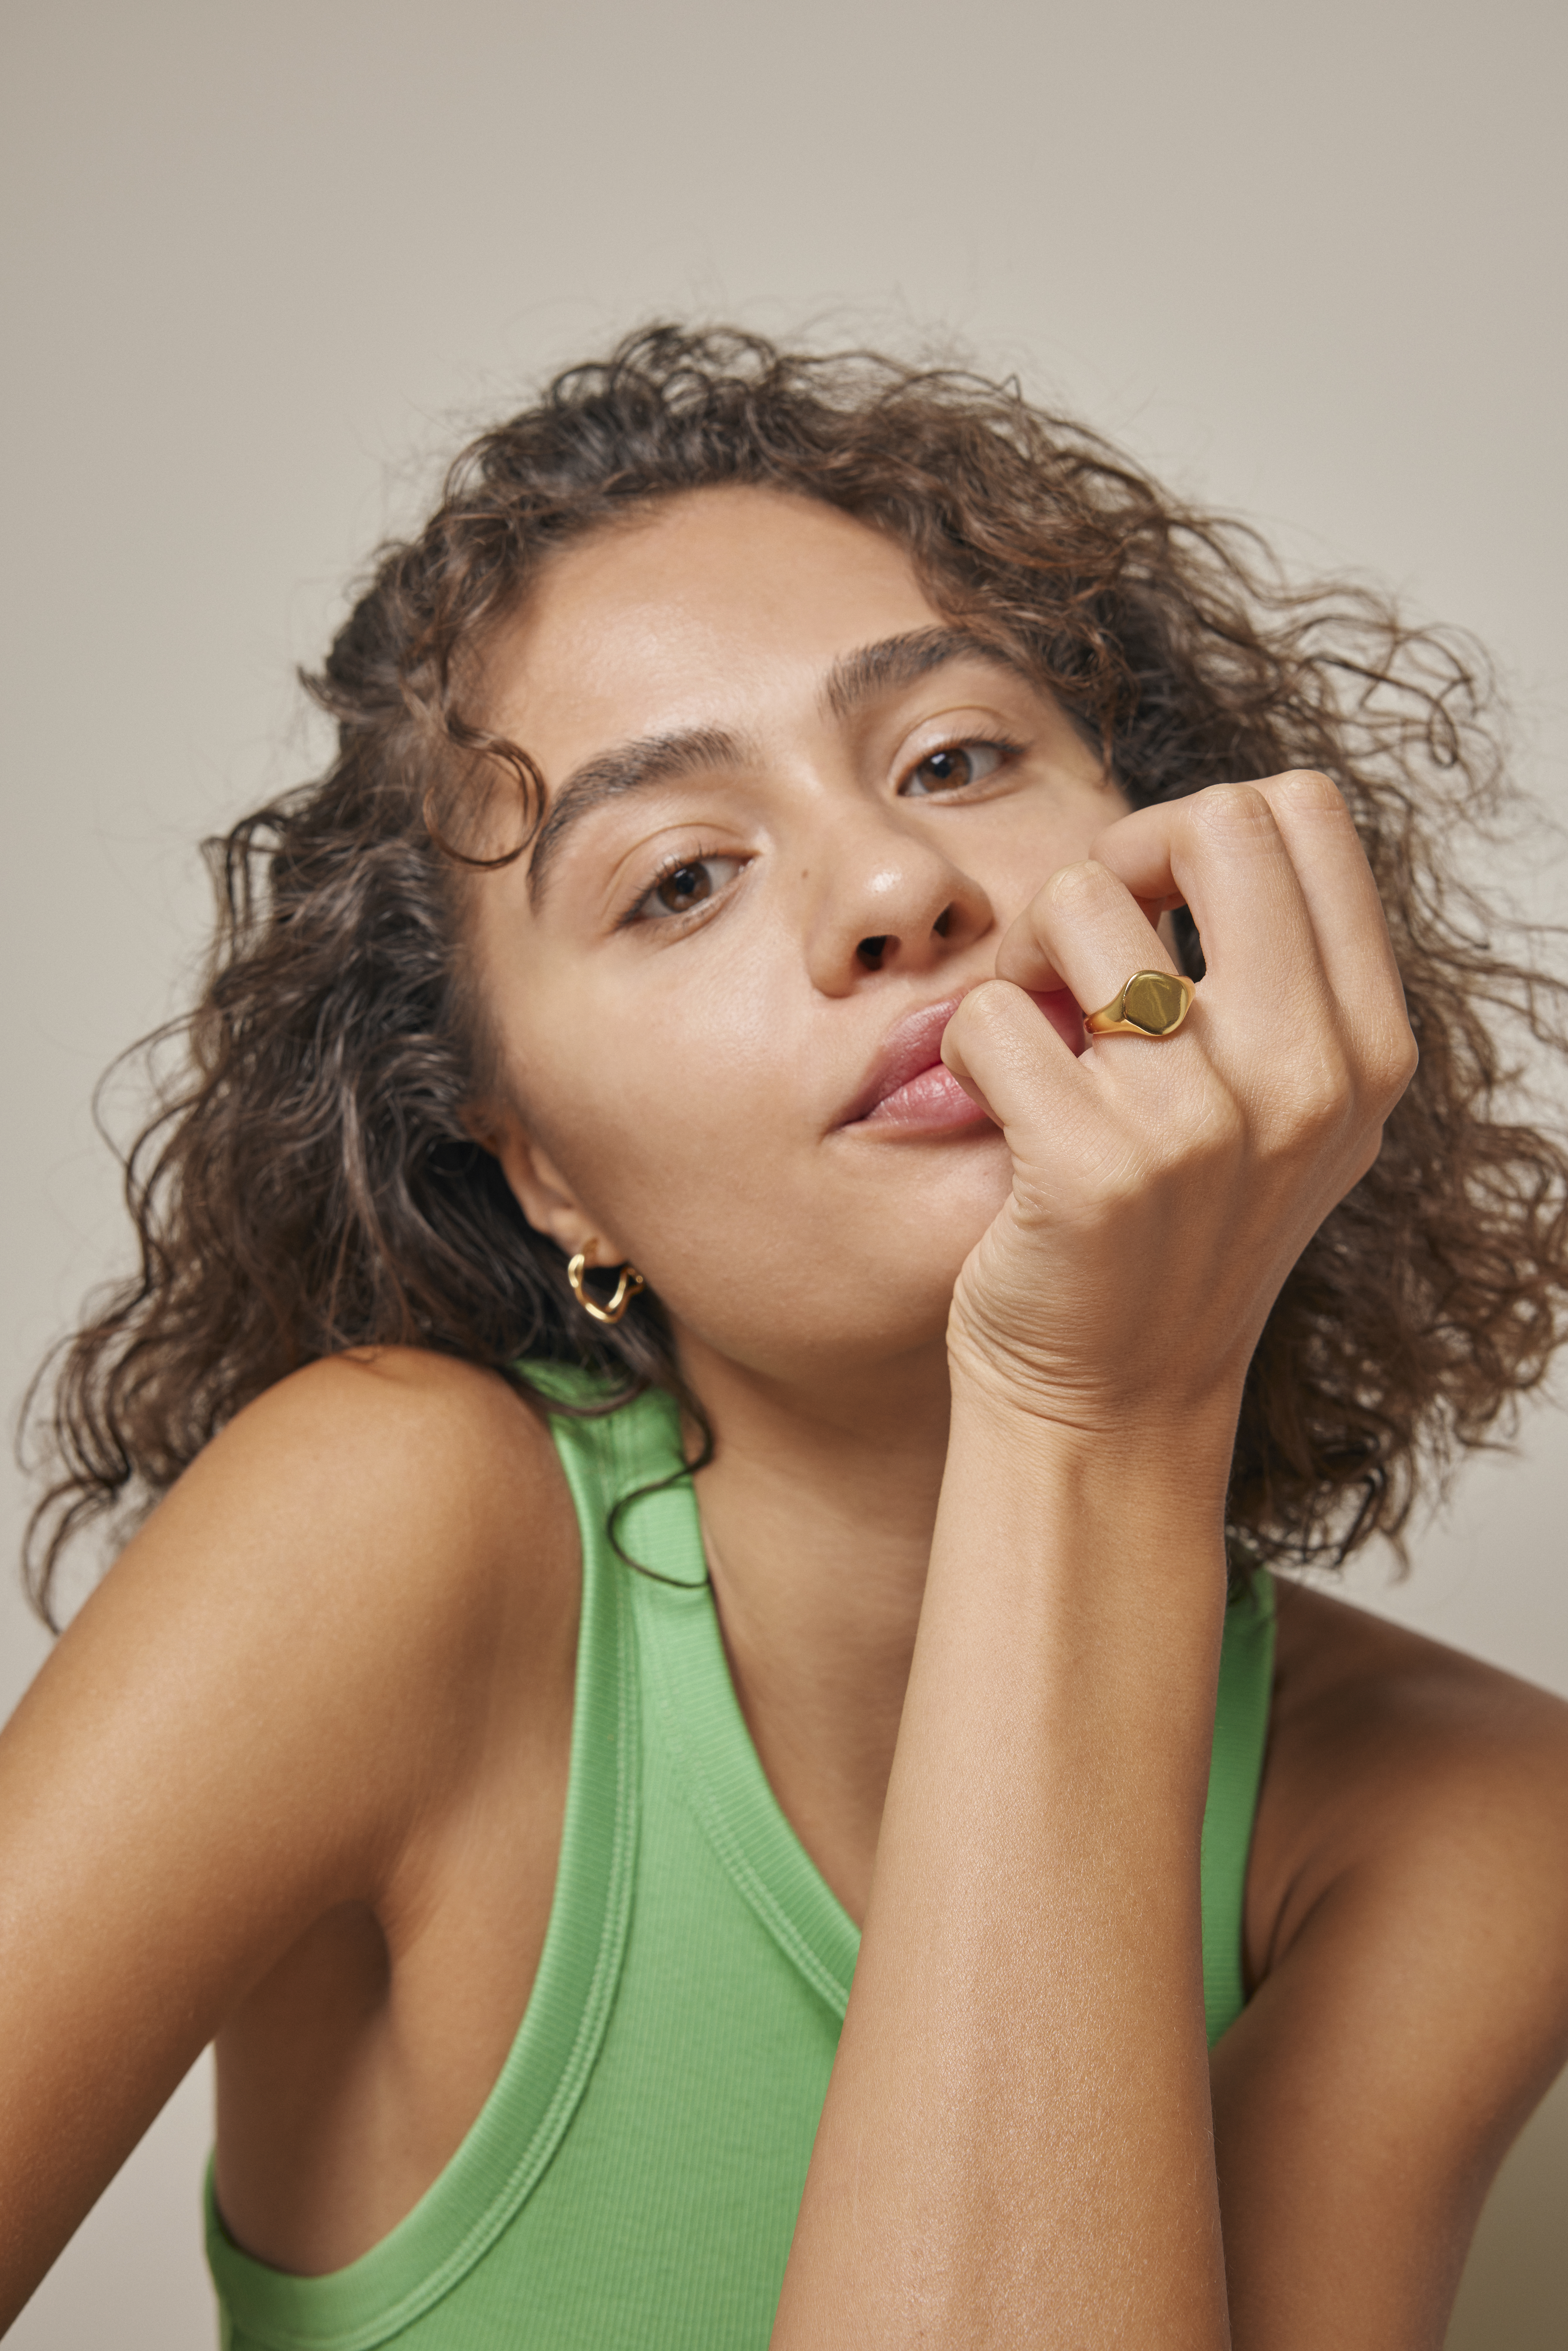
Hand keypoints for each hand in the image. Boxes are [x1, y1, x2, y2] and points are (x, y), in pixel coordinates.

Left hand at [940, 772, 1416, 1441]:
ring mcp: (1205, 1126)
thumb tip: (1208, 834)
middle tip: (1072, 947)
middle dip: (1117, 856)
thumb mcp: (1288, 1114)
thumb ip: (1283, 983)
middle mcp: (1307, 1080)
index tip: (1151, 903)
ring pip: (1081, 904)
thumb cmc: (1177, 1239)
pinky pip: (993, 1013)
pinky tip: (993, 1101)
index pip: (1304, 818)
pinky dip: (970, 1044)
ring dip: (1025, 951)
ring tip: (1028, 1029)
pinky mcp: (1095, 1170)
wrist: (1114, 1402)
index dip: (1198, 829)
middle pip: (1216, 824)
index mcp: (1364, 1050)